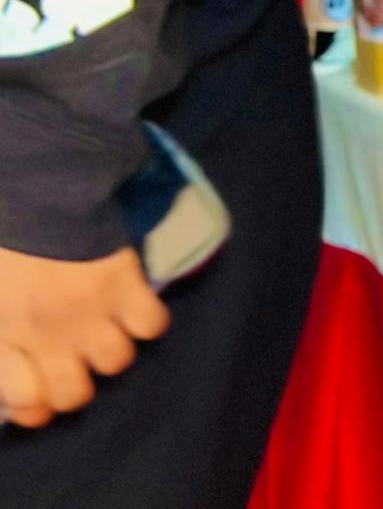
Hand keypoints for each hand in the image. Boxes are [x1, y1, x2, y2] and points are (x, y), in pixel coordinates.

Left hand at [0, 246, 165, 428]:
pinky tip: (135, 308)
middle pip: (75, 395)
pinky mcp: (125, 286)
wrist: (36, 190)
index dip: (36, 406)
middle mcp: (47, 337)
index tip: (42, 389)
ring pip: (116, 362)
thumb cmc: (4, 244)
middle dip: (77, 383)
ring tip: (107, 330)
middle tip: (76, 359)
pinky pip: (152, 326)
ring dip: (112, 349)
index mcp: (3, 338)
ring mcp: (89, 314)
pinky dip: (148, 321)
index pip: (26, 402)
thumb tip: (13, 372)